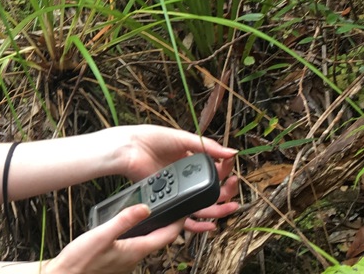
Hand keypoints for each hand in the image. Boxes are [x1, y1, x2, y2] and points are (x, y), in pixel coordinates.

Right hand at [45, 204, 183, 273]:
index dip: (177, 223)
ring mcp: (125, 263)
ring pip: (143, 244)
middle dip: (164, 225)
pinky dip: (133, 237)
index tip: (184, 211)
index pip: (166, 236)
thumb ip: (124, 220)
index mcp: (135, 250)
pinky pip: (130, 248)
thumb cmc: (81, 260)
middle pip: (156, 240)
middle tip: (168, 209)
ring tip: (147, 215)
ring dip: (148, 230)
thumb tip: (145, 207)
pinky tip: (124, 230)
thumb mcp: (102, 234)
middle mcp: (134, 259)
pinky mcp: (115, 263)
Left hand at [97, 125, 239, 232]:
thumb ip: (207, 147)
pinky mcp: (168, 199)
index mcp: (191, 160)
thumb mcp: (183, 139)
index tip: (231, 165)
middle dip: (226, 190)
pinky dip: (199, 223)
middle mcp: (186, 176)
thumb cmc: (152, 140)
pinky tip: (210, 224)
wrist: (130, 149)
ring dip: (219, 208)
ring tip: (231, 207)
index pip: (214, 169)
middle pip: (212, 189)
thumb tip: (232, 153)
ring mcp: (178, 189)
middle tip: (233, 186)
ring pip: (202, 204)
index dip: (225, 169)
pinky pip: (186, 215)